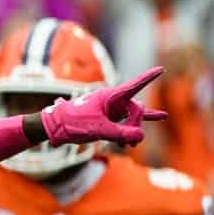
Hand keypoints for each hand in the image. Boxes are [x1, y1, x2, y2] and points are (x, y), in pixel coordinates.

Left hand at [38, 67, 166, 147]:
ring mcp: (110, 109)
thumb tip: (141, 136)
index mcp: (110, 96)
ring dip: (133, 131)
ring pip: (131, 118)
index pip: (134, 86)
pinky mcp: (107, 118)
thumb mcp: (98, 129)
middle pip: (136, 109)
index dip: (148, 78)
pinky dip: (130, 130)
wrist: (54, 127)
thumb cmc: (73, 123)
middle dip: (136, 125)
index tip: (161, 69)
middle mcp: (112, 100)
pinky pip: (125, 123)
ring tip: (131, 146)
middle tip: (128, 142)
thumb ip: (121, 133)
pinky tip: (154, 123)